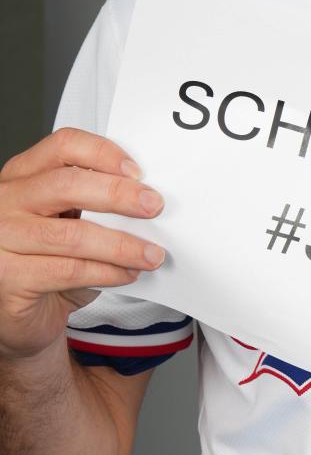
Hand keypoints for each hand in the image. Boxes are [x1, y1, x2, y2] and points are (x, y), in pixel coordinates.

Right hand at [0, 127, 166, 361]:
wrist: (14, 309)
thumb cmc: (41, 260)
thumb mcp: (63, 220)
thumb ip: (91, 202)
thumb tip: (145, 198)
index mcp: (21, 175)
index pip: (62, 145)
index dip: (103, 153)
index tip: (137, 171)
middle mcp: (6, 201)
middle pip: (66, 184)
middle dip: (118, 194)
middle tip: (153, 206)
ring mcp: (2, 239)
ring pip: (73, 235)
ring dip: (121, 245)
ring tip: (150, 254)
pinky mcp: (9, 277)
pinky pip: (70, 270)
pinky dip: (107, 272)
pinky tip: (126, 274)